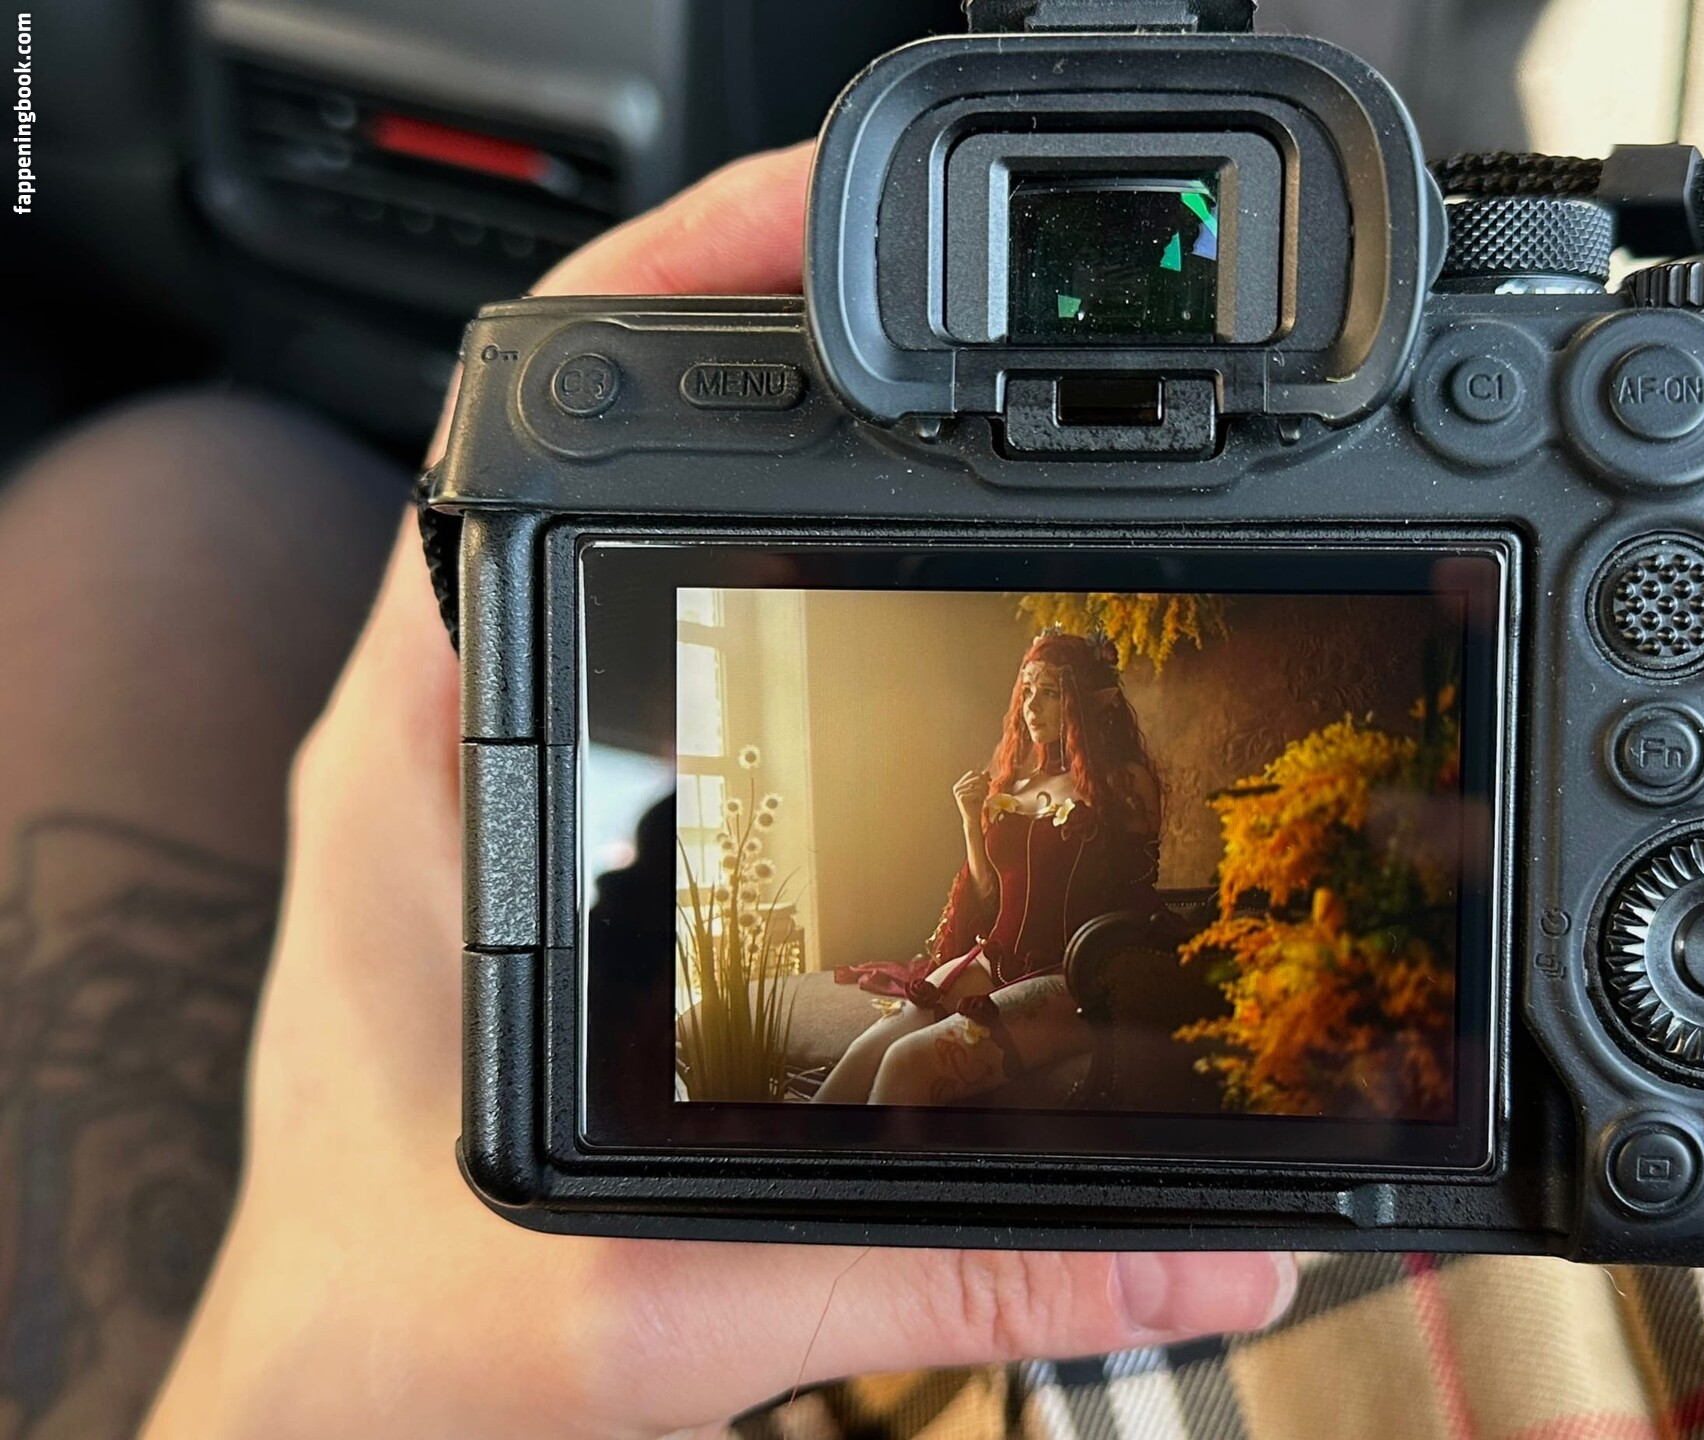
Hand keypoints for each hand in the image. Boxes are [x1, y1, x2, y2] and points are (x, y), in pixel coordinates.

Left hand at [141, 142, 1295, 1439]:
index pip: (523, 442)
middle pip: (587, 447)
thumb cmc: (410, 1325)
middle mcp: (444, 736)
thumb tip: (1194, 1237)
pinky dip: (743, 573)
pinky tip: (853, 599)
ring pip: (613, 529)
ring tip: (907, 406)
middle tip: (914, 298)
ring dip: (745, 452)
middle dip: (746, 340)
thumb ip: (944, 1272)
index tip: (816, 234)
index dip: (672, 297)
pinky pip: (635, 624)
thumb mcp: (679, 1309)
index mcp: (426, 773)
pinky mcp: (534, 810)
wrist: (332, 1386)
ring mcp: (486, 760)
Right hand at [953, 768, 991, 824]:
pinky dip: (981, 797)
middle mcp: (957, 787)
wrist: (973, 818)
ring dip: (983, 792)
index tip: (989, 782)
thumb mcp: (981, 790)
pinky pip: (977, 792)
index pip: (973, 773)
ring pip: (978, 785)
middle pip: (976, 778)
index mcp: (959, 784)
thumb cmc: (976, 804)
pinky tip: (978, 801)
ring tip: (982, 798)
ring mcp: (958, 792)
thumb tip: (986, 771)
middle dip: (984, 785)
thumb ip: (983, 780)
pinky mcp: (962, 797)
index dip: (982, 776)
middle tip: (986, 792)